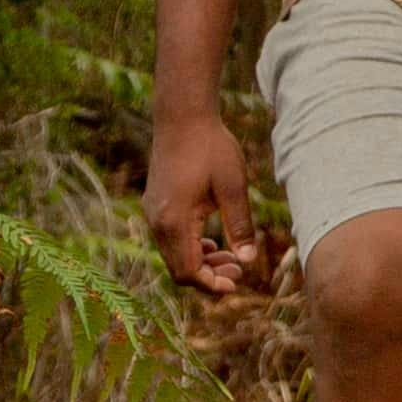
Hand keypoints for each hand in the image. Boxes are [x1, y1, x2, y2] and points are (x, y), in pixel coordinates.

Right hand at [145, 106, 274, 294]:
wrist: (182, 117)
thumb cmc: (211, 147)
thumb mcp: (233, 187)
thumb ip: (240, 225)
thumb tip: (249, 261)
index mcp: (174, 221)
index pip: (188, 271)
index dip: (212, 284)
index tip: (236, 284)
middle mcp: (157, 222)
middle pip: (179, 269)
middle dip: (208, 277)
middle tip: (239, 271)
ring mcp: (152, 213)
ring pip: (173, 256)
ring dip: (200, 263)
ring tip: (231, 258)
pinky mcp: (154, 205)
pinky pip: (169, 240)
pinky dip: (190, 248)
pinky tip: (213, 243)